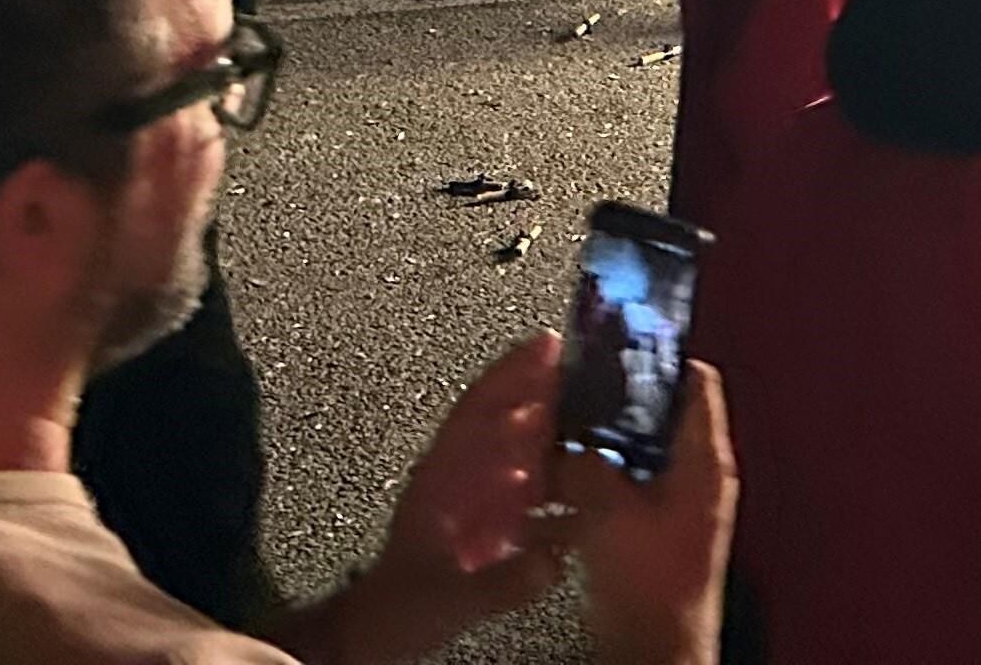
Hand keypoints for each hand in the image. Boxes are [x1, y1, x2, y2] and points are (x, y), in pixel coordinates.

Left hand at [331, 334, 577, 663]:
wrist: (377, 637)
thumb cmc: (395, 609)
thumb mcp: (451, 595)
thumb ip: (504, 579)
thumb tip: (555, 560)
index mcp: (443, 479)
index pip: (480, 409)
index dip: (514, 372)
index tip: (549, 344)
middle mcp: (462, 480)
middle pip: (510, 423)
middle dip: (550, 397)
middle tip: (598, 379)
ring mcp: (476, 503)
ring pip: (523, 456)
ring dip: (560, 444)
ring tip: (603, 434)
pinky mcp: (487, 531)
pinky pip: (530, 498)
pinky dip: (558, 492)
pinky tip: (589, 499)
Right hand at [557, 358, 735, 664]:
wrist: (654, 652)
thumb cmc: (653, 595)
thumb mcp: (610, 514)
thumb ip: (586, 467)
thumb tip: (563, 445)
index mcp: (706, 462)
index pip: (697, 380)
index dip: (660, 356)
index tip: (626, 341)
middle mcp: (700, 479)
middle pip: (659, 416)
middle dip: (614, 406)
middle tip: (579, 391)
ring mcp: (678, 507)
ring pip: (636, 455)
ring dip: (598, 448)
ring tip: (558, 439)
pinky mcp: (654, 533)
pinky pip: (624, 490)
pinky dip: (594, 484)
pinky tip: (559, 490)